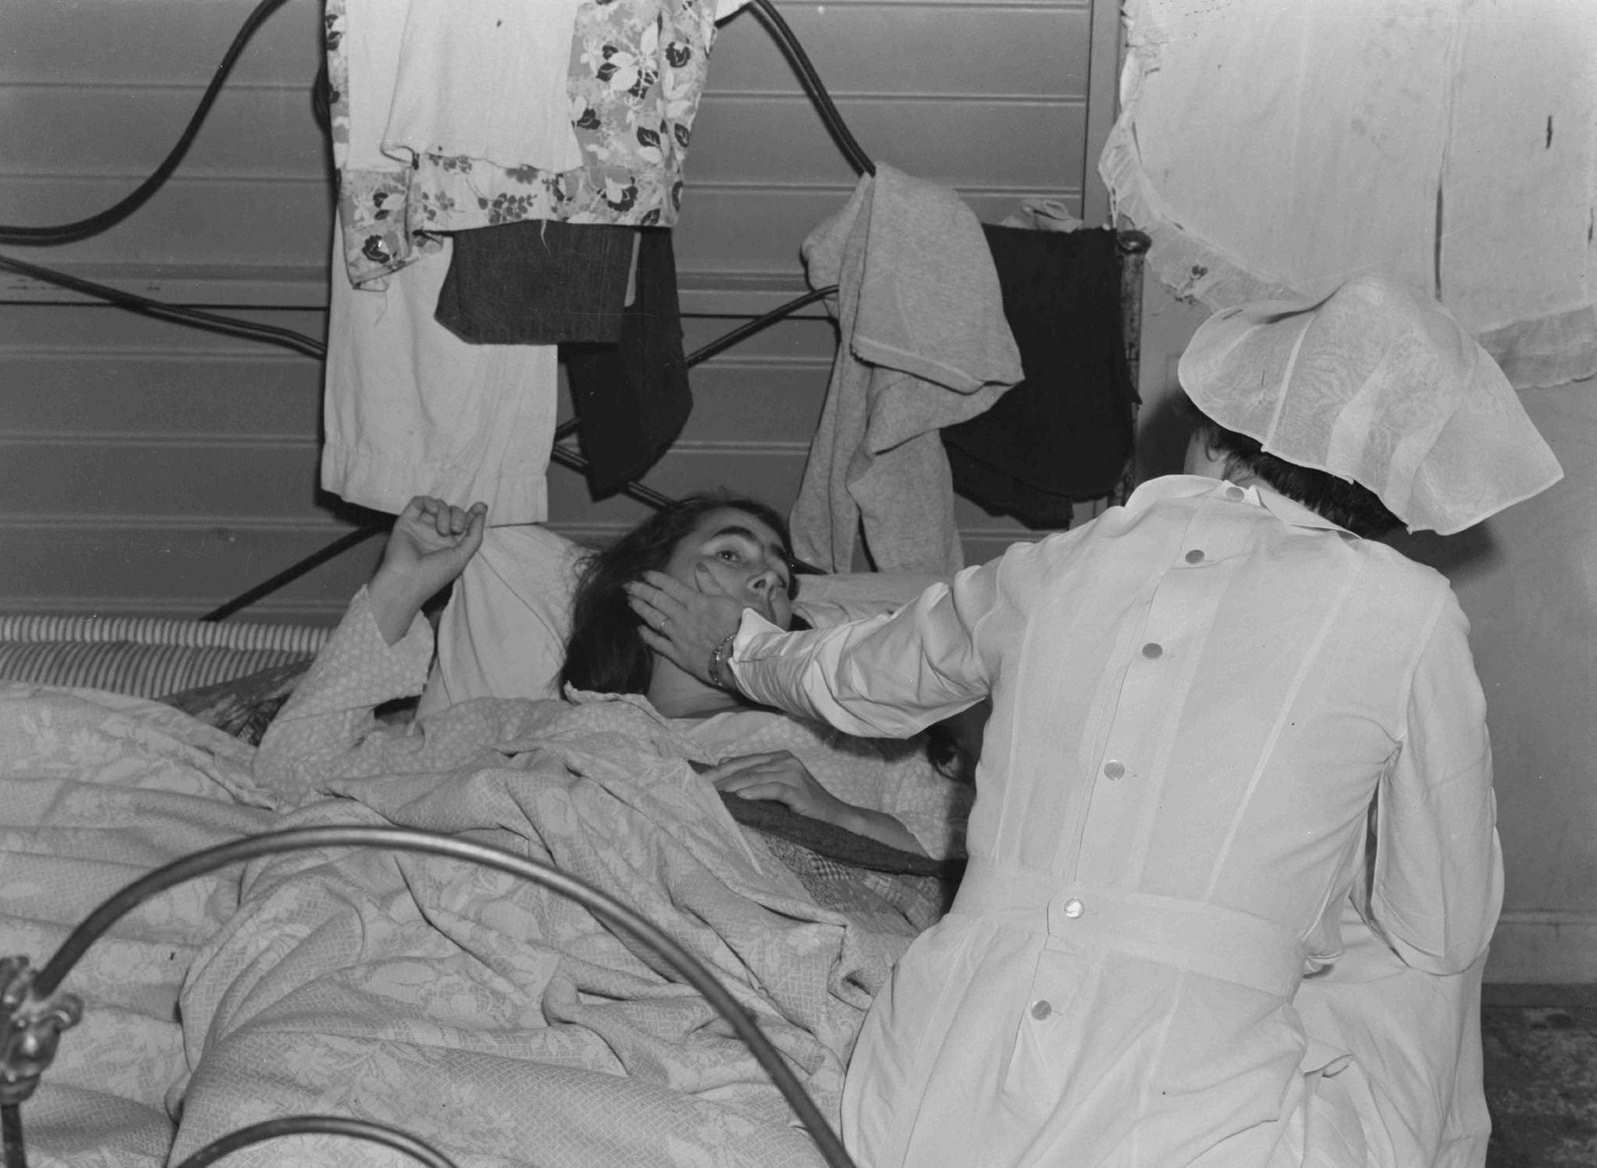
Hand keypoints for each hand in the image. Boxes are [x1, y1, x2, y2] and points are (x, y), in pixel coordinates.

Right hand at [368, 496, 486, 643]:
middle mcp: (437, 534)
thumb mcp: (463, 556)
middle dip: (459, 516)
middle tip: (456, 529)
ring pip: (438, 505)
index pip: (464, 522)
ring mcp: (422, 527)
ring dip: (445, 513)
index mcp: (451, 543)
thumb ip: (474, 534)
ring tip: (443, 530)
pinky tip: (433, 512)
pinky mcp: (407, 521)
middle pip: (453, 511)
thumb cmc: (434, 574)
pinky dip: (429, 502)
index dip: (473, 513)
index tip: (481, 507)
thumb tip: (481, 512)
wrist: (407, 580)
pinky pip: (418, 502)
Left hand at [625, 567, 744, 684]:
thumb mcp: (730, 600)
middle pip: (657, 600)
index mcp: (695, 601)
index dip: (655, 578)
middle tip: (627, 585)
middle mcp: (682, 616)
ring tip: (629, 602)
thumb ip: (711, 584)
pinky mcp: (677, 654)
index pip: (670, 586)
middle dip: (640, 591)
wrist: (740, 659)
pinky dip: (647, 636)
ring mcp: (677, 636)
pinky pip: (657, 643)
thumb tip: (699, 566)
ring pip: (653, 619)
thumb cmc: (740, 628)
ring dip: (640, 609)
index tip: (644, 574)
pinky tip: (639, 630)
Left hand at [705, 751, 850, 822]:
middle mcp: (786, 761)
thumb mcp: (777, 789)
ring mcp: (794, 774)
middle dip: (720, 779)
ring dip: (732, 787)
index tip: (697, 781)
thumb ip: (754, 777)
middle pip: (745, 768)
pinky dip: (755, 793)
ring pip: (755, 777)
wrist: (838, 820)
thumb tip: (722, 764)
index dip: (719, 771)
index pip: (742, 762)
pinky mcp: (799, 790)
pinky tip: (740, 798)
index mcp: (779, 758)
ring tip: (712, 796)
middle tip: (698, 789)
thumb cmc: (804, 808)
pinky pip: (773, 789)